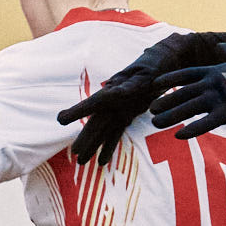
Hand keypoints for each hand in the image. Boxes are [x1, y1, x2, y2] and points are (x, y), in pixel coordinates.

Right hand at [59, 31, 222, 165]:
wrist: (163, 62)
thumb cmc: (155, 65)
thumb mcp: (146, 72)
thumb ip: (131, 83)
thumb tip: (116, 92)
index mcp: (114, 89)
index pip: (93, 103)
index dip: (76, 111)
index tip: (61, 119)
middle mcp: (113, 101)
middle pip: (96, 121)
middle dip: (85, 138)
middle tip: (75, 153)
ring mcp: (119, 109)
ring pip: (102, 130)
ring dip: (93, 146)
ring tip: (81, 162)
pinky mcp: (127, 115)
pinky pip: (115, 133)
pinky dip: (109, 147)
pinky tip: (102, 161)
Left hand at [151, 46, 225, 138]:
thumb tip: (221, 46)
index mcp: (215, 70)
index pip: (185, 74)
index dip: (169, 79)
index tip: (155, 85)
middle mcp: (213, 82)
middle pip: (182, 92)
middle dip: (165, 101)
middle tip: (150, 109)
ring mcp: (220, 96)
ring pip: (189, 107)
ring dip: (171, 116)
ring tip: (155, 123)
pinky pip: (207, 123)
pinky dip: (192, 130)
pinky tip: (179, 136)